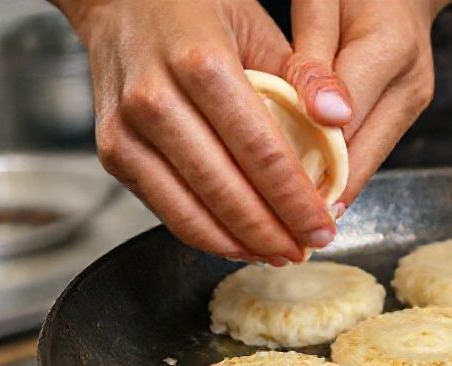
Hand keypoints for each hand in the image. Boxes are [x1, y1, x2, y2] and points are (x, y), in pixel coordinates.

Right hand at [54, 0, 337, 264]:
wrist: (116, 1)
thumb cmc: (195, 9)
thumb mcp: (257, 24)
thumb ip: (301, 75)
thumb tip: (340, 119)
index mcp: (201, 62)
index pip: (261, 152)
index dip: (296, 200)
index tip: (324, 226)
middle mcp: (156, 99)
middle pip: (226, 191)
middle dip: (272, 232)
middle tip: (306, 249)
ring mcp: (127, 131)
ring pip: (190, 212)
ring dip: (239, 243)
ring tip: (277, 253)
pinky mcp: (112, 154)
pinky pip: (165, 210)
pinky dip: (204, 234)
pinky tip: (237, 241)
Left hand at [285, 0, 450, 207]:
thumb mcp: (321, 3)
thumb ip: (312, 59)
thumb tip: (320, 117)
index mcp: (389, 51)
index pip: (343, 125)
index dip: (306, 163)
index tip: (273, 194)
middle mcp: (409, 87)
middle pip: (360, 159)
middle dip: (316, 192)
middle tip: (274, 222)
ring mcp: (410, 106)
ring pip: (365, 165)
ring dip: (326, 187)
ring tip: (284, 212)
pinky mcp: (404, 115)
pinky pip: (366, 153)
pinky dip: (335, 169)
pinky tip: (304, 185)